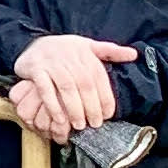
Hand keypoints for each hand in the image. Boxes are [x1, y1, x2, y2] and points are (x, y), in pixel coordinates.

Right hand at [11, 33, 136, 137]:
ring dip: (74, 108)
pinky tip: (60, 119)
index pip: (99, 77)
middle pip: (84, 84)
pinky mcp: (35, 69)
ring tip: (79, 125)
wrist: (33, 42)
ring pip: (66, 88)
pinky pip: (45, 89)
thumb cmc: (65, 50)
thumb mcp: (88, 46)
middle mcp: (69, 56)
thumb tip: (134, 55)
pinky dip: (53, 105)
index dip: (105, 97)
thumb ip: (110, 52)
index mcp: (85, 52)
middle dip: (91, 106)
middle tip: (95, 124)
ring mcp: (51, 62)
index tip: (108, 115)